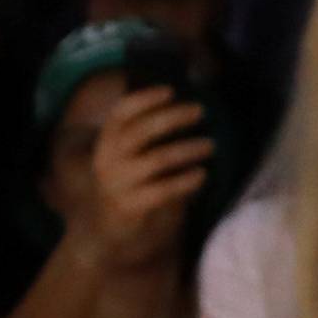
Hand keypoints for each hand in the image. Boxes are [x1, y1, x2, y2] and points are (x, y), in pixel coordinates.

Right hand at [69, 86, 212, 265]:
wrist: (107, 226)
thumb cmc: (129, 178)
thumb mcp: (128, 151)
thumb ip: (147, 129)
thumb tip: (188, 101)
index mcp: (106, 141)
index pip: (121, 113)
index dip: (145, 99)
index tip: (171, 91)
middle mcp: (108, 160)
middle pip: (141, 131)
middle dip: (173, 117)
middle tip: (200, 111)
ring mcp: (118, 184)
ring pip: (158, 160)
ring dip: (188, 149)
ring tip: (210, 145)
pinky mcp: (131, 206)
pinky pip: (164, 190)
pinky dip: (186, 181)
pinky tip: (202, 174)